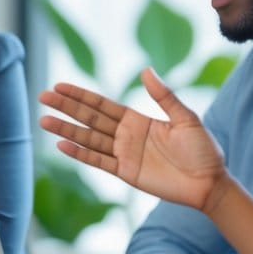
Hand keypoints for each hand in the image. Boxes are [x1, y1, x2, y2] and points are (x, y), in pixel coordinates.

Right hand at [38, 68, 227, 211]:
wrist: (210, 183)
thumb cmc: (203, 149)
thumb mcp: (186, 118)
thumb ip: (164, 96)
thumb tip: (145, 70)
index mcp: (138, 119)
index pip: (102, 105)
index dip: (80, 95)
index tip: (59, 86)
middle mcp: (126, 135)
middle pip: (89, 119)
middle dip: (66, 107)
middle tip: (43, 96)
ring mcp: (124, 154)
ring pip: (88, 139)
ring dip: (66, 130)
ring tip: (44, 120)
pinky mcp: (126, 173)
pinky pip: (98, 161)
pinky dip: (80, 154)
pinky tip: (62, 146)